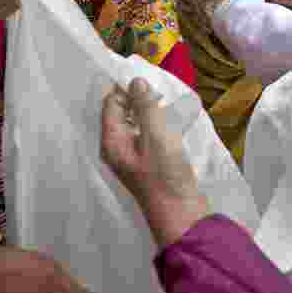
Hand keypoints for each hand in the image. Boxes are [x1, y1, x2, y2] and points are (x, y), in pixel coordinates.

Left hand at [100, 78, 209, 247]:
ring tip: (169, 103)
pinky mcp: (150, 161)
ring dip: (150, 110)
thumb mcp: (156, 136)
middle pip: (122, 112)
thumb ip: (145, 107)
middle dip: (139, 98)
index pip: (110, 104)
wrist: (181, 215)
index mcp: (112, 141)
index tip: (146, 77)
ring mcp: (134, 156)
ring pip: (137, 122)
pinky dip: (158, 123)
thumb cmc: (165, 175)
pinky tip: (174, 119)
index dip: (125, 88)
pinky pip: (148, 134)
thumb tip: (136, 82)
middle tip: (160, 91)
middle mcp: (118, 147)